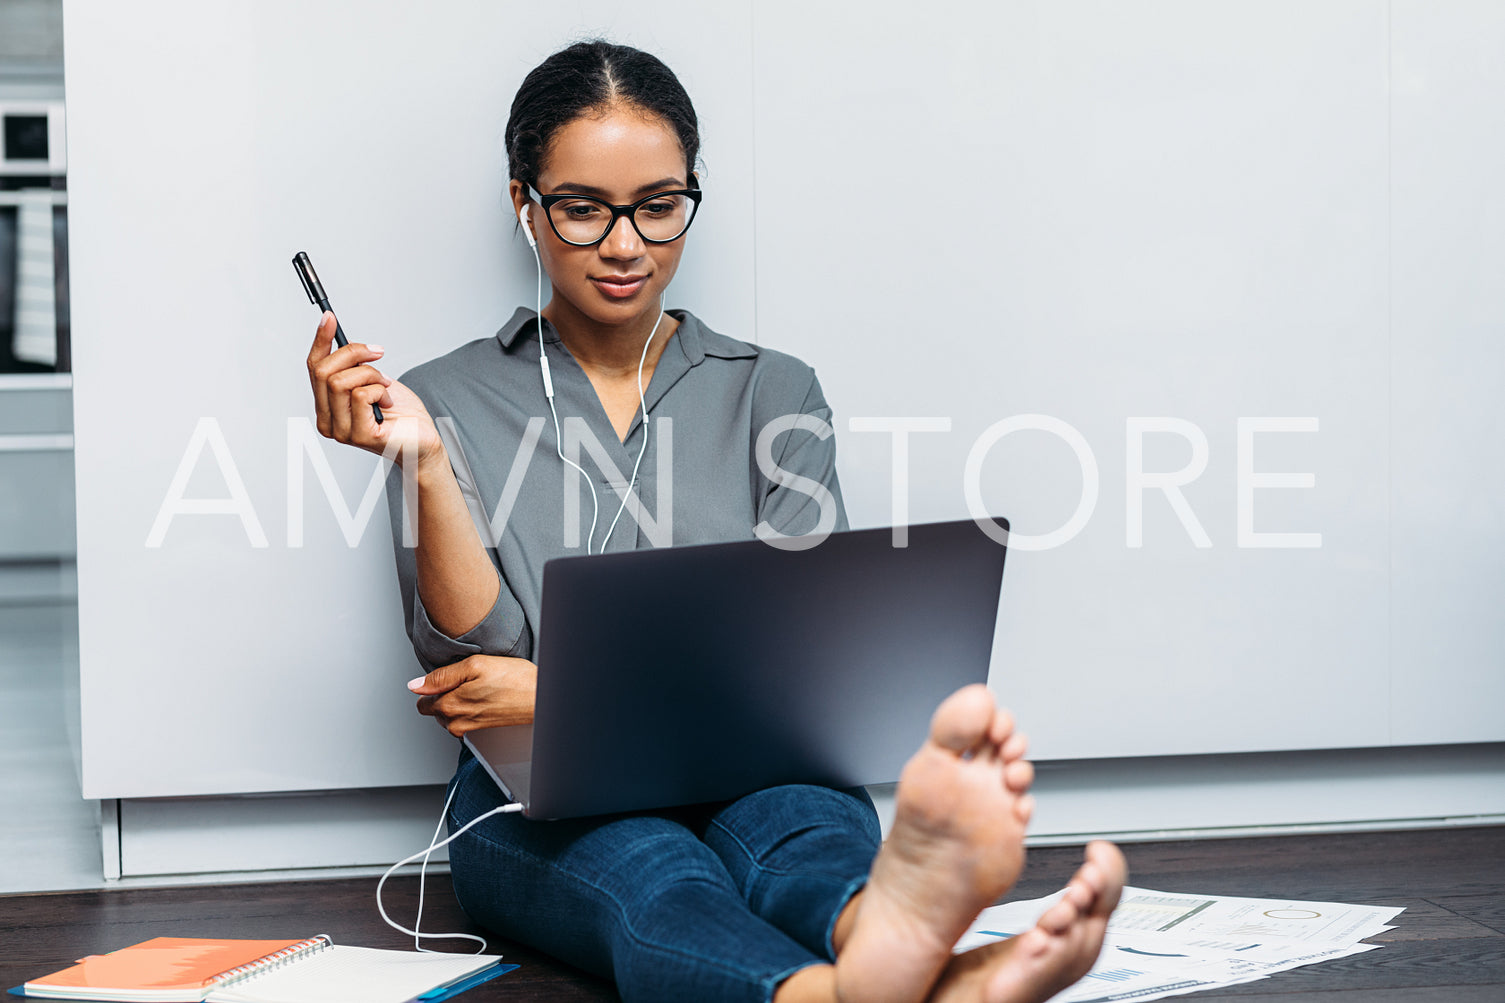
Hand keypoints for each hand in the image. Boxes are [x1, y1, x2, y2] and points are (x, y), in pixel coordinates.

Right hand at [305, 311, 442, 464]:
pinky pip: (361, 395)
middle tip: (378, 353)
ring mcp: (341, 431)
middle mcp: (328, 421)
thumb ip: (353, 368)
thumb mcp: (373, 381)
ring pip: (341, 382)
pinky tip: (388, 402)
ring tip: (386, 386)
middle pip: (324, 372)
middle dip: (354, 354)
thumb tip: (344, 342)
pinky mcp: (360, 436)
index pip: (313, 368)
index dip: (321, 340)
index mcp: (326, 407)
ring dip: (371, 375)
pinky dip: (379, 390)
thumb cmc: (401, 415)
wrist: (423, 441)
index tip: (329, 318)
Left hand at [407, 655, 536, 736]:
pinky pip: (463, 721)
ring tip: (480, 688)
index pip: (422, 701)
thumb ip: (442, 676)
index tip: (450, 678)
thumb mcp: (475, 665)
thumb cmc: (515, 680)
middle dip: (445, 694)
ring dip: (458, 702)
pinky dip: (469, 710)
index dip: (433, 686)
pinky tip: (486, 698)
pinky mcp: (480, 732)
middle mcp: (456, 722)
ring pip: (449, 715)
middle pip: (435, 709)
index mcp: (450, 705)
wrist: (541, 699)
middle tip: (468, 680)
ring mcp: (469, 730)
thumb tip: (415, 685)